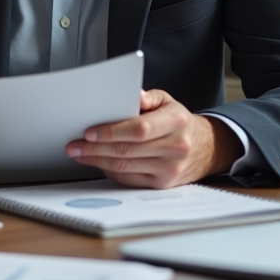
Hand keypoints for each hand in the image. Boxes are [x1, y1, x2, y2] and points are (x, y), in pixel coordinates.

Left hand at [66, 90, 240, 187]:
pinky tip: (97, 162)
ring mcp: (170, 169)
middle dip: (95, 148)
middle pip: (127, 151)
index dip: (111, 131)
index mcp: (176, 122)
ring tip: (79, 153)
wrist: (205, 148)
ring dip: (97, 161)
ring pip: (125, 167)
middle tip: (74, 145)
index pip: (139, 129)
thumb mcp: (167, 101)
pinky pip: (129, 179)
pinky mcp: (163, 184)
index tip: (89, 132)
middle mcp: (176, 147)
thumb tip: (132, 95)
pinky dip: (109, 171)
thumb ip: (147, 97)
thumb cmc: (179, 122)